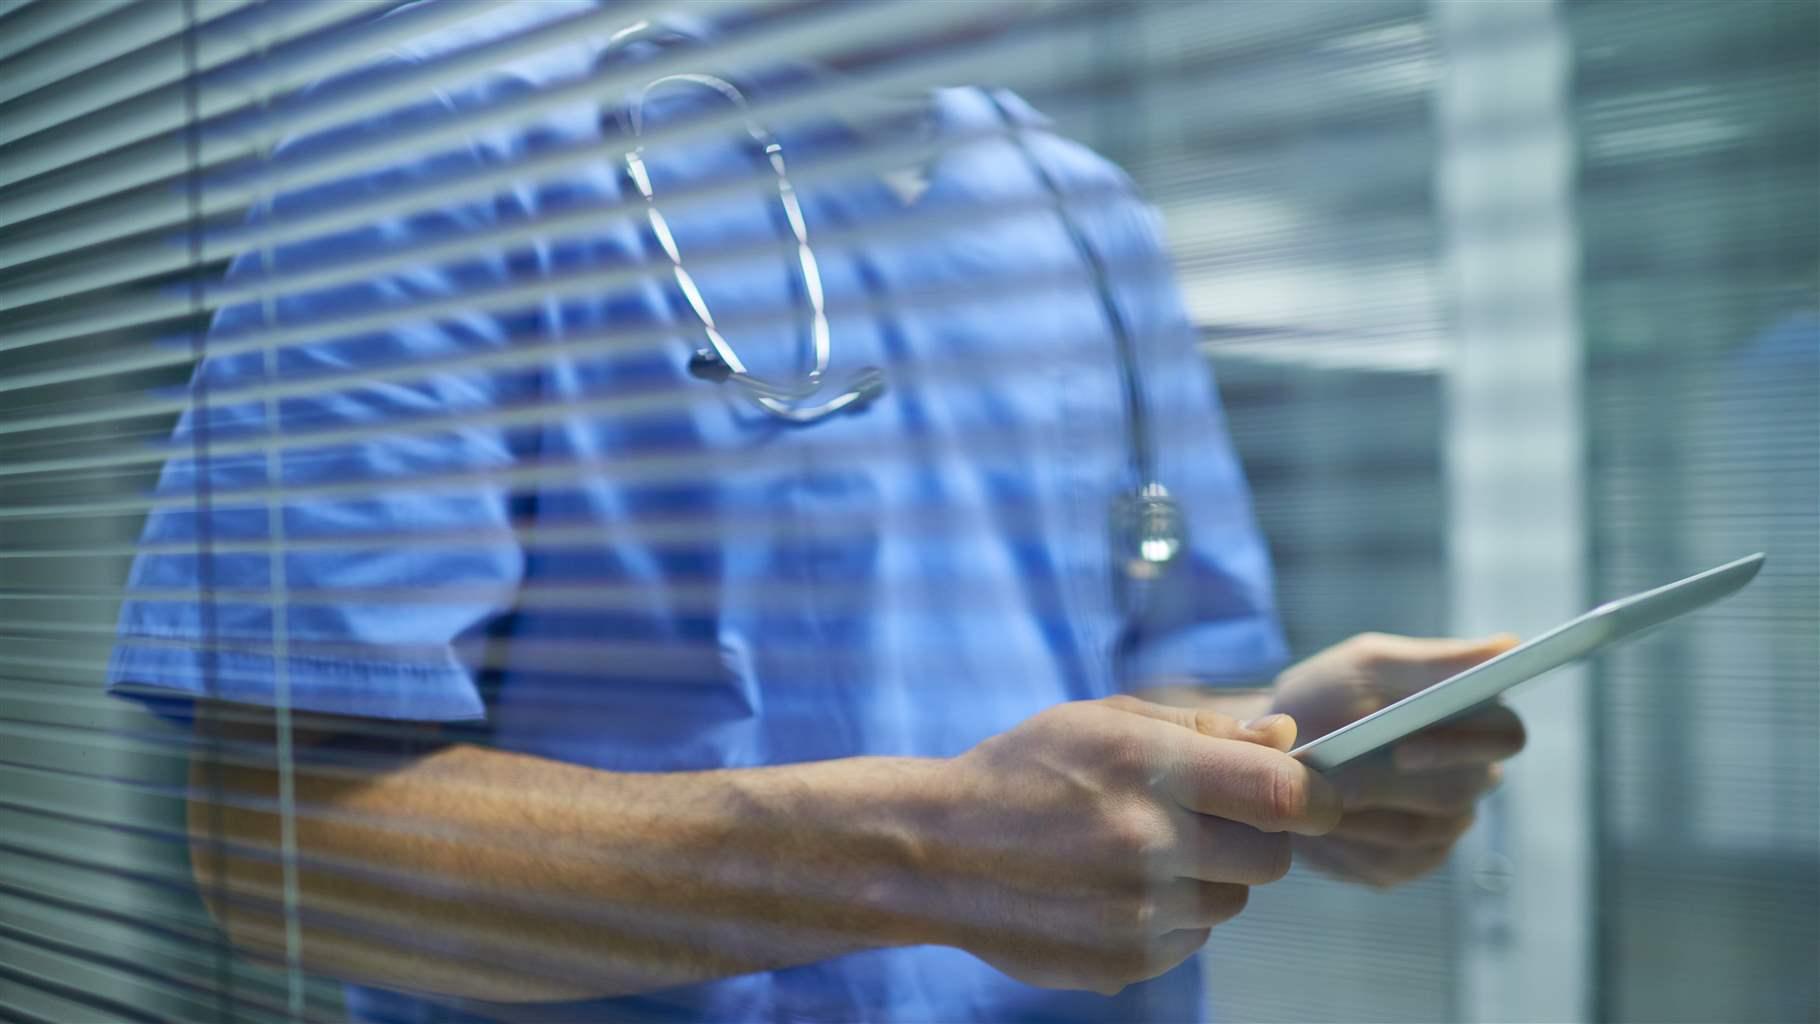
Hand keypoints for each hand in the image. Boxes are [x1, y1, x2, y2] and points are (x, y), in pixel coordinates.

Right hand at [937, 696, 1339, 994]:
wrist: (936, 852)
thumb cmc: (1023, 772)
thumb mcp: (1104, 722)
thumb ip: (1202, 728)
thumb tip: (1284, 736)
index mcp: (1149, 769)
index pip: (1284, 794)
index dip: (1315, 794)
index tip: (1314, 795)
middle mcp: (1149, 844)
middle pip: (1272, 859)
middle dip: (1255, 837)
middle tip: (1208, 819)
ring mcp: (1138, 913)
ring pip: (1233, 903)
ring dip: (1210, 879)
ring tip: (1143, 851)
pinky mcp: (1125, 962)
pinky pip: (1189, 940)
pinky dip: (1172, 916)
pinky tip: (1114, 888)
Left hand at [1269, 632, 1526, 888]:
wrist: (1271, 751)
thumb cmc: (1325, 696)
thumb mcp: (1366, 666)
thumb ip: (1431, 662)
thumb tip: (1507, 647)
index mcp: (1472, 720)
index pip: (1505, 736)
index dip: (1464, 746)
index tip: (1403, 748)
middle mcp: (1470, 777)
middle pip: (1459, 793)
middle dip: (1391, 786)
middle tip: (1332, 779)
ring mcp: (1443, 826)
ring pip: (1420, 833)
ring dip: (1360, 813)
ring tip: (1310, 791)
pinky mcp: (1407, 863)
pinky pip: (1389, 862)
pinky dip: (1345, 843)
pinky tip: (1312, 822)